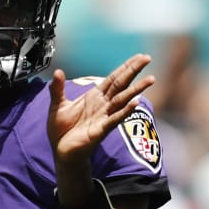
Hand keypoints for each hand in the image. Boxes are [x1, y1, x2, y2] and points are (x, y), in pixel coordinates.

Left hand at [47, 53, 154, 167]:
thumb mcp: (57, 105)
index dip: (125, 67)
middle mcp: (103, 105)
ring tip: (150, 79)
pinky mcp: (101, 130)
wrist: (61, 151)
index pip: (113, 78)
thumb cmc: (61, 130)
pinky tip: (135, 103)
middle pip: (121, 84)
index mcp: (94, 96)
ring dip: (136, 89)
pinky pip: (115, 119)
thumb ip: (58, 89)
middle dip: (134, 71)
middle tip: (148, 58)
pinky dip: (124, 111)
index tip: (139, 57)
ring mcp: (104, 117)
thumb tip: (57, 72)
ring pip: (122, 100)